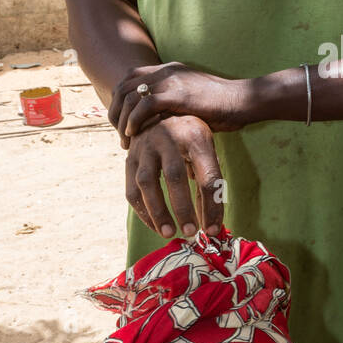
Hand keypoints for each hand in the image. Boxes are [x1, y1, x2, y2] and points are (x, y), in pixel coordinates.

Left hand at [109, 62, 247, 141]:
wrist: (245, 100)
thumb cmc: (223, 106)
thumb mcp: (192, 98)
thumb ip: (173, 102)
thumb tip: (158, 119)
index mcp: (169, 69)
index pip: (130, 78)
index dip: (120, 100)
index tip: (122, 123)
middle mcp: (167, 70)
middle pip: (124, 86)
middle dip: (116, 112)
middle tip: (120, 134)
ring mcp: (172, 80)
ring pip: (131, 96)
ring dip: (122, 120)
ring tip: (126, 140)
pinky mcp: (179, 94)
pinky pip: (145, 105)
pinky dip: (134, 120)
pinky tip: (134, 134)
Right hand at [125, 116, 224, 238]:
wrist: (159, 108)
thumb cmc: (190, 136)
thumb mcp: (206, 148)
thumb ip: (209, 180)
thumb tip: (211, 222)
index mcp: (196, 136)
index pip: (207, 176)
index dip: (212, 206)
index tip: (213, 230)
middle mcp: (168, 137)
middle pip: (175, 176)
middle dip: (183, 208)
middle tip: (191, 232)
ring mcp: (145, 146)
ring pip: (147, 182)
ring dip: (158, 212)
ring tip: (169, 233)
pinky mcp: (130, 156)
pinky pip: (132, 188)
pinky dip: (143, 211)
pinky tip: (155, 225)